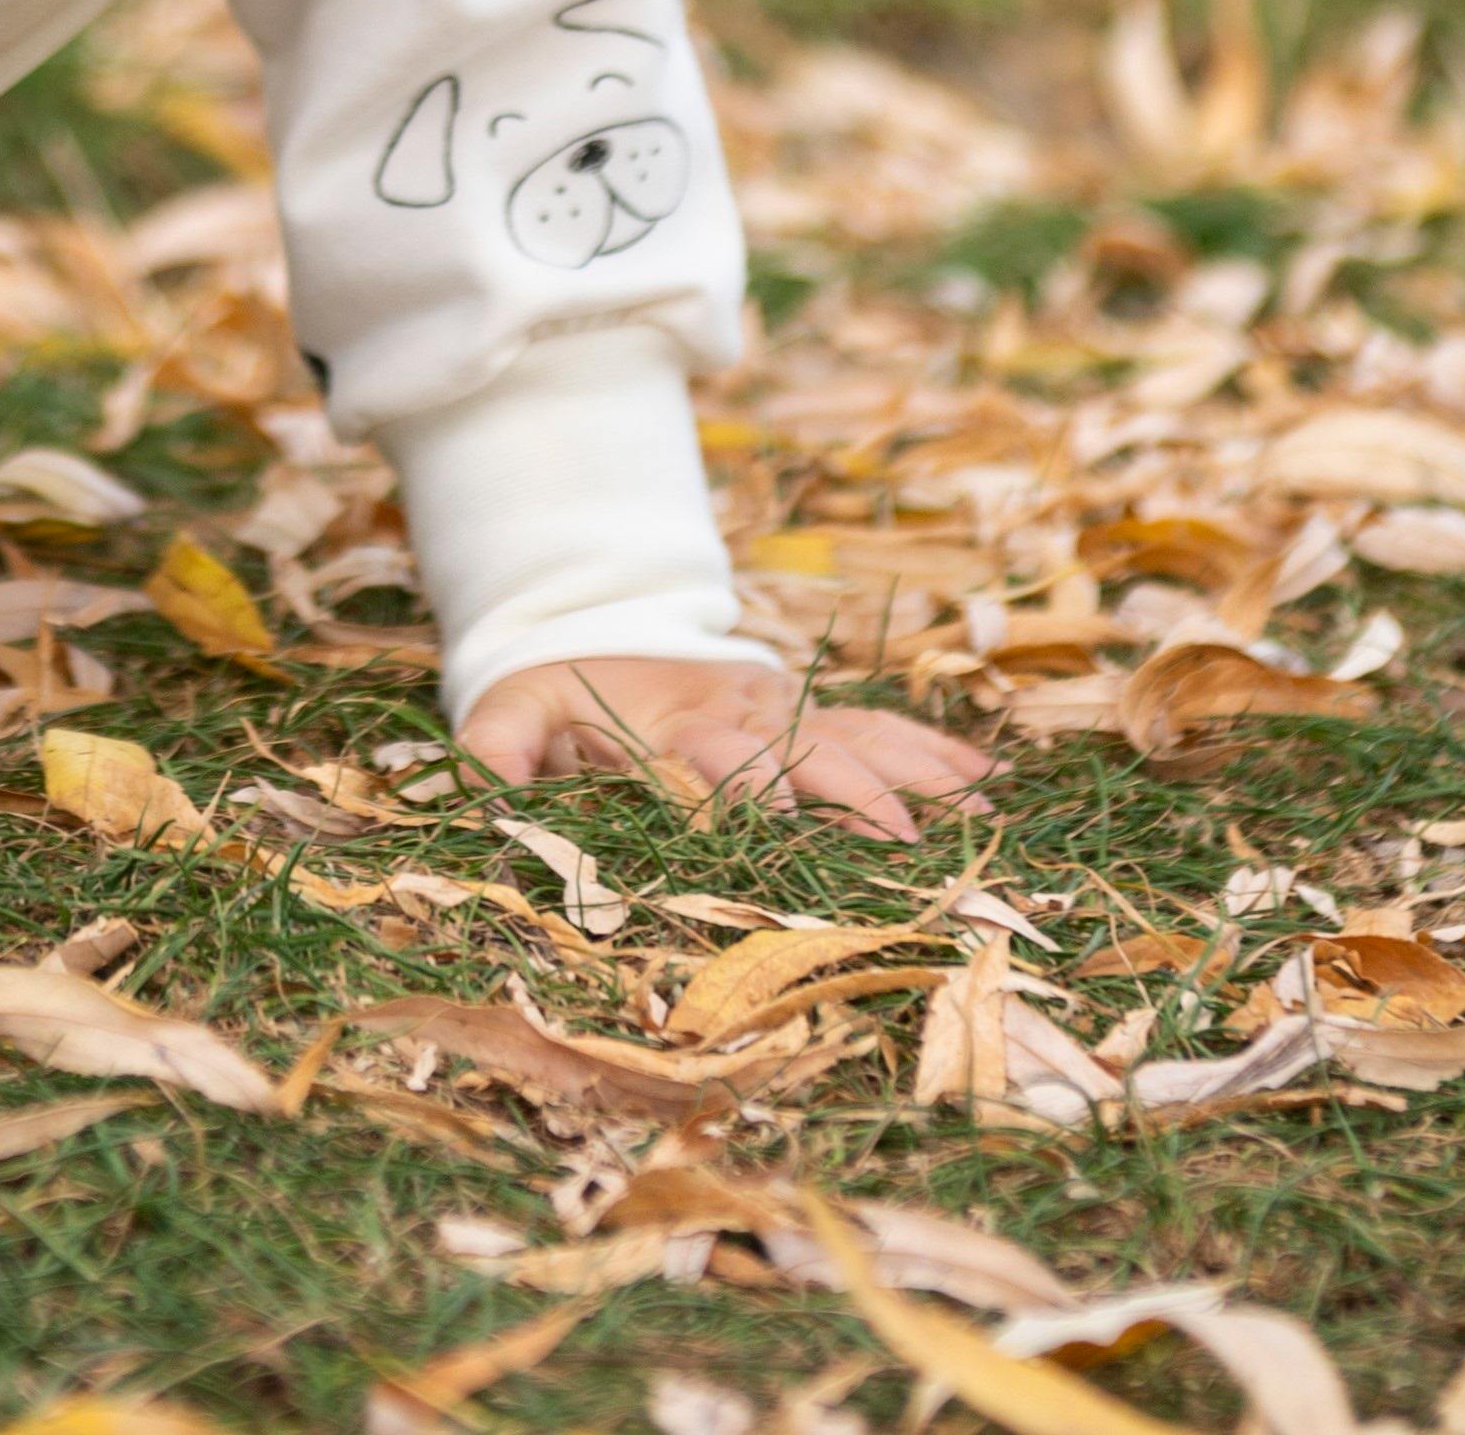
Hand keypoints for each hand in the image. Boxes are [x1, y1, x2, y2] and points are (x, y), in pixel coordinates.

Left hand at [458, 654, 998, 841]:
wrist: (599, 619)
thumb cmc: (555, 690)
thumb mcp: (509, 710)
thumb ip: (493, 747)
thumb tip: (474, 787)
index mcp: (672, 725)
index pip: (720, 761)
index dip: (754, 791)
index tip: (794, 825)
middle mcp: (743, 715)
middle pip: (808, 753)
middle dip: (856, 796)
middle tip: (906, 846)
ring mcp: (786, 709)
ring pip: (861, 738)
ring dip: (917, 777)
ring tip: (979, 820)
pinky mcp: (812, 709)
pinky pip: (882, 726)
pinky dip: (936, 751)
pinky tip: (991, 784)